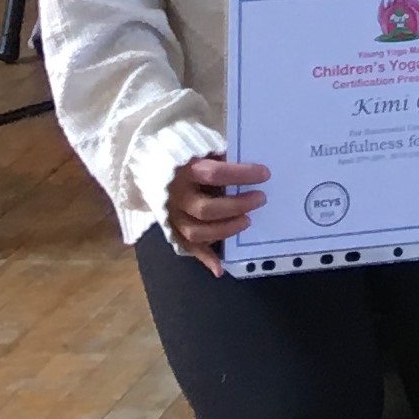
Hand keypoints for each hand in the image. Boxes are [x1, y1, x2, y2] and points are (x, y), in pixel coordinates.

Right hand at [167, 154, 268, 273]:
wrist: (153, 165)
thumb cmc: (190, 157)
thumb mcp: (205, 151)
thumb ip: (224, 161)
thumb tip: (256, 170)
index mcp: (185, 171)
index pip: (215, 174)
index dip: (242, 175)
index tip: (265, 174)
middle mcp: (176, 197)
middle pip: (206, 209)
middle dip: (237, 206)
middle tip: (260, 199)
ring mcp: (172, 216)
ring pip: (196, 232)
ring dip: (225, 231)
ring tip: (247, 222)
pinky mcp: (172, 230)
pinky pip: (188, 247)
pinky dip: (206, 259)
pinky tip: (221, 268)